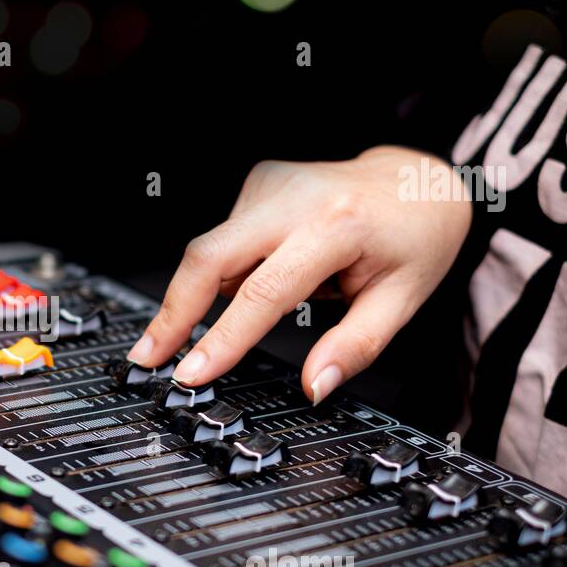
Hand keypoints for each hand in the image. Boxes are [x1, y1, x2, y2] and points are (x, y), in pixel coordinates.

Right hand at [128, 146, 471, 403]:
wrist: (418, 179)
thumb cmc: (415, 237)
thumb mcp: (402, 299)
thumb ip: (355, 346)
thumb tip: (315, 387)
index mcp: (336, 227)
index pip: (264, 292)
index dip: (222, 338)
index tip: (192, 372)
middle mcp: (295, 198)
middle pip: (208, 256)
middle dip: (171, 312)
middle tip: (148, 357)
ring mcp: (271, 185)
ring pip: (211, 251)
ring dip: (211, 293)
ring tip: (262, 304)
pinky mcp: (257, 183)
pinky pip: (227, 239)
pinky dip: (236, 267)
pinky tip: (272, 268)